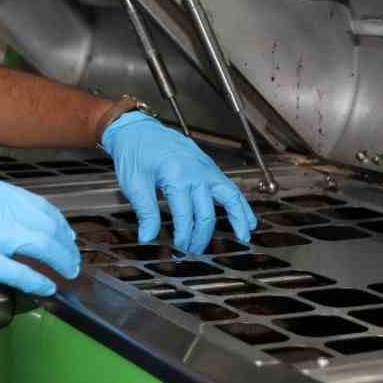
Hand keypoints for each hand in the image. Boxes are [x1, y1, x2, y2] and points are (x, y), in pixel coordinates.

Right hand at [0, 177, 79, 296]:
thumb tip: (12, 227)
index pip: (38, 206)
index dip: (57, 223)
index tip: (65, 234)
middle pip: (46, 224)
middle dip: (65, 244)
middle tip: (72, 258)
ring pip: (41, 245)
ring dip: (60, 261)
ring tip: (67, 273)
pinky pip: (21, 272)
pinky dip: (38, 281)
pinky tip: (47, 288)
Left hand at [100, 112, 256, 253]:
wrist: (138, 130)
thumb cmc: (134, 154)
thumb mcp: (134, 184)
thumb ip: (146, 213)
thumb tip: (148, 238)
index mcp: (177, 176)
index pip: (185, 216)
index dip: (183, 237)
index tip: (177, 250)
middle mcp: (197, 172)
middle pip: (206, 213)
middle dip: (200, 237)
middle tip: (192, 252)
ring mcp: (206, 168)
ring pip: (229, 197)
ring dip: (237, 218)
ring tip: (244, 237)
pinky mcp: (209, 166)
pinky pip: (230, 186)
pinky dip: (241, 202)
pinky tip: (248, 217)